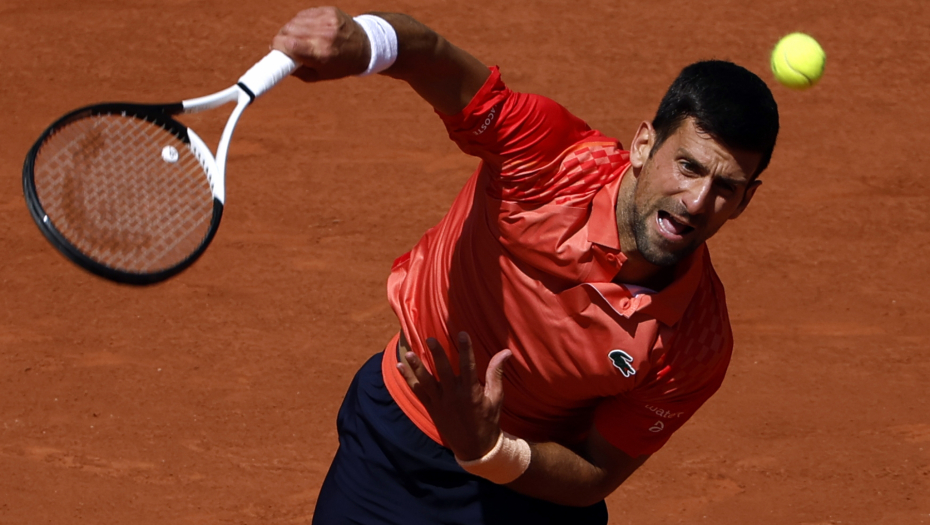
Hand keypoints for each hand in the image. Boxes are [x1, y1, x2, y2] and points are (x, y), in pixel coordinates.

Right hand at [271, 7, 369, 81]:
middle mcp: (324, 35)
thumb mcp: (320, 75)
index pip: (288, 45)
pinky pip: (304, 14)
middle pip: (288, 31)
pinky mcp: (328, 11)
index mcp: (321, 54)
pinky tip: (307, 29)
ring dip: (291, 30)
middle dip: (282, 38)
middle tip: (285, 45)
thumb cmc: (341, 64)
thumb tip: (279, 64)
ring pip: (294, 21)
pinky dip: (301, 22)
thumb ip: (298, 71)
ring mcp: (326, 21)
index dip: (277, 46)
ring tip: (298, 38)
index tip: (275, 49)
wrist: (366, 47)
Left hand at [397, 332, 511, 460]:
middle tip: (430, 339)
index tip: (462, 333)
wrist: (475, 448)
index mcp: (471, 393)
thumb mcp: (496, 398)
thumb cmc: (488, 420)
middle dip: (437, 355)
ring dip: (417, 367)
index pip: (468, 367)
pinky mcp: (431, 408)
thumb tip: (506, 352)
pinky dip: (408, 379)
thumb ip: (496, 373)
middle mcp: (454, 396)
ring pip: (426, 382)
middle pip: (444, 372)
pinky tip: (399, 366)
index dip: (466, 349)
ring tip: (408, 353)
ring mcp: (440, 403)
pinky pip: (417, 392)